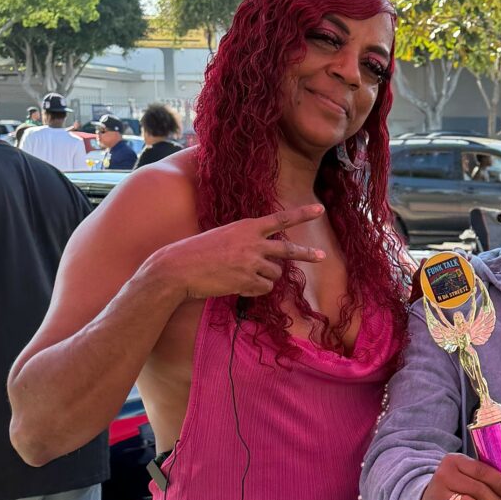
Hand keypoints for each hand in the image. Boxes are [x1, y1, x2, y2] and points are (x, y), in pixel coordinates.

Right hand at [157, 203, 325, 302]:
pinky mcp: (248, 280)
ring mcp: (252, 262)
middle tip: (321, 255)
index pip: (280, 219)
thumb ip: (247, 240)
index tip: (320, 209)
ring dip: (263, 277)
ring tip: (240, 275)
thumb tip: (269, 257)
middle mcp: (253, 242)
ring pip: (275, 274)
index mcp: (247, 226)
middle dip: (306, 253)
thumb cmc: (198, 251)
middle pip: (288, 250)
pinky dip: (254, 290)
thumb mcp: (225, 235)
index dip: (302, 214)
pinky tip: (236, 285)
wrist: (179, 267)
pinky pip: (264, 288)